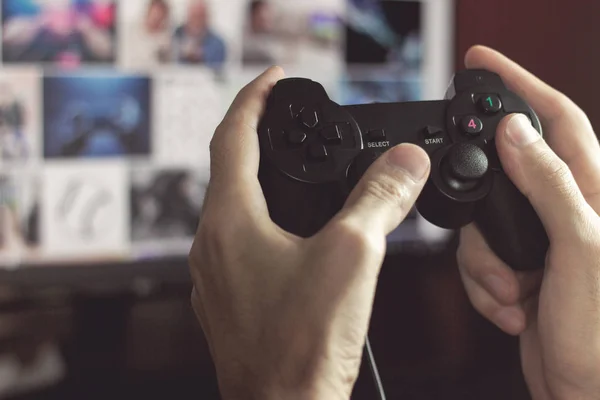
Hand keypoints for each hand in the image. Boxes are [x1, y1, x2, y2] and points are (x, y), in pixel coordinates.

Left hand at [189, 67, 430, 398]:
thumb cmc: (301, 345)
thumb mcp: (353, 256)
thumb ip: (379, 200)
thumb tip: (405, 163)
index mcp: (230, 221)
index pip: (233, 136)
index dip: (255, 99)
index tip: (275, 80)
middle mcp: (212, 244)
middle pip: (229, 171)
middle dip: (257, 137)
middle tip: (286, 120)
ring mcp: (216, 275)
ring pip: (234, 209)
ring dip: (260, 181)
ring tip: (292, 168)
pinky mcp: (229, 299)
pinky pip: (240, 243)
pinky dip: (263, 221)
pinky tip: (290, 233)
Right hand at [457, 46, 599, 399]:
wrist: (585, 392)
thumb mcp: (579, 249)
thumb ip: (548, 186)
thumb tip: (518, 135)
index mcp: (593, 195)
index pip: (556, 120)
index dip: (520, 85)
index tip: (485, 63)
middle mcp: (567, 213)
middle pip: (506, 174)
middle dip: (485, 203)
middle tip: (481, 225)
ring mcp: (541, 244)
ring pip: (485, 223)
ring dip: (484, 261)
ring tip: (512, 292)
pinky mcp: (520, 271)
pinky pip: (480, 259)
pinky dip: (484, 284)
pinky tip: (513, 307)